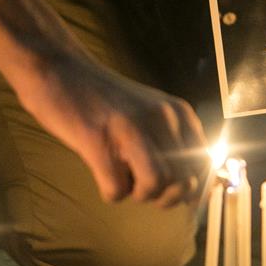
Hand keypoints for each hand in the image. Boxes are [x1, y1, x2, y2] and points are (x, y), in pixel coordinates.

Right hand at [0, 0, 207, 206]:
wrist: (59, 68)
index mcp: (179, 112)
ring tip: (122, 178)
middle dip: (163, 196)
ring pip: (155, 185)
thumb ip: (173, 141)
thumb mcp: (151, 112)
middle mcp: (163, 118)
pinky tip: (101, 174)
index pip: (206, 163)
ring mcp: (131, 128)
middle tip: (141, 185)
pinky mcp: (99, 140)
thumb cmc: (104, 97)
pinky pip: (117, 189)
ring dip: (138, 194)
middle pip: (183, 180)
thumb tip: (191, 190)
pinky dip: (110, 192)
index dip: (193, 189)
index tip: (175, 196)